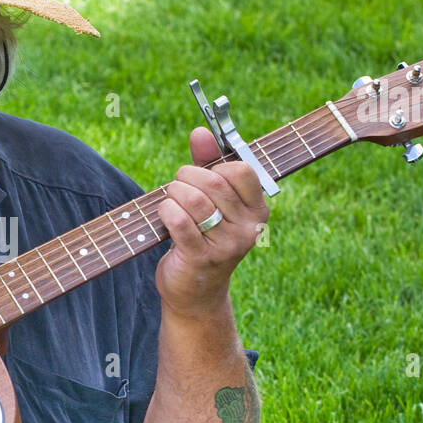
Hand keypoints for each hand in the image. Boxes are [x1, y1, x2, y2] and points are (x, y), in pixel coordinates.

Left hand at [154, 127, 268, 317]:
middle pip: (214, 182)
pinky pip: (178, 221)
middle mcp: (248, 228)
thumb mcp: (210, 198)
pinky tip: (165, 217)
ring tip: (170, 201)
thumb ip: (207, 163)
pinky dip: (166, 211)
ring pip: (194, 200)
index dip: (214, 166)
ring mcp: (227, 245)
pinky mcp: (202, 258)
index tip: (203, 176)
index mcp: (257, 210)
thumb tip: (200, 131)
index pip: (241, 170)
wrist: (196, 291)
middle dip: (186, 177)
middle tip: (177, 187)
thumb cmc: (202, 236)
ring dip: (173, 194)